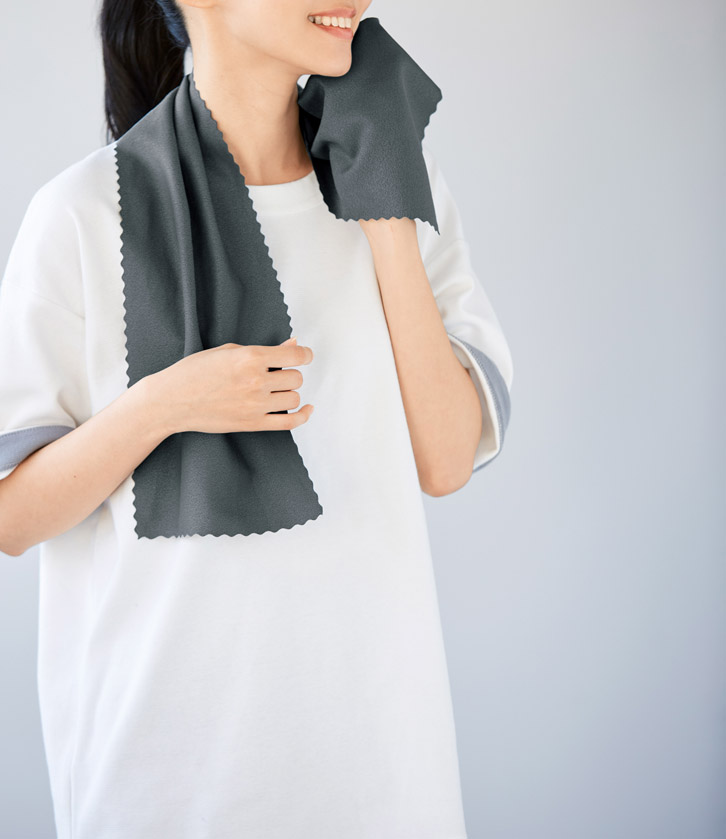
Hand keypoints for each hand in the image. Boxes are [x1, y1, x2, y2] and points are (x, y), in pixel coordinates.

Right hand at [146, 337, 314, 436]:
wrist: (170, 401)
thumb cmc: (194, 372)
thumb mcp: (228, 352)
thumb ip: (264, 350)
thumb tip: (293, 343)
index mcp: (250, 357)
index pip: (294, 355)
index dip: (304, 354)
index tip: (305, 355)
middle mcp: (256, 381)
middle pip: (296, 378)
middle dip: (290, 374)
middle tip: (276, 374)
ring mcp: (255, 404)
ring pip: (294, 398)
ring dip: (289, 393)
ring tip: (275, 390)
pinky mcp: (252, 424)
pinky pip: (289, 422)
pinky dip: (303, 416)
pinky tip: (306, 409)